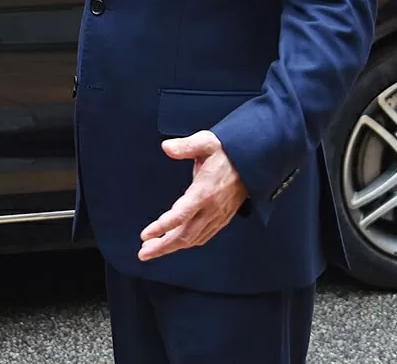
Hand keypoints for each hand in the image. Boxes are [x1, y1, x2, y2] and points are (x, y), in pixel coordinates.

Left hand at [137, 131, 247, 261]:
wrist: (253, 161)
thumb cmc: (228, 151)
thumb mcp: (206, 142)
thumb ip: (185, 146)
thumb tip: (166, 147)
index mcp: (205, 192)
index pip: (180, 215)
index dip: (162, 227)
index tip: (145, 235)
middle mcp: (212, 208)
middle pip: (185, 235)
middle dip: (162, 246)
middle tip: (143, 253)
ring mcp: (218, 215)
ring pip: (193, 239)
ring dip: (172, 247)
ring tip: (152, 250)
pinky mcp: (222, 218)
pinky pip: (203, 236)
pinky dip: (188, 243)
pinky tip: (177, 243)